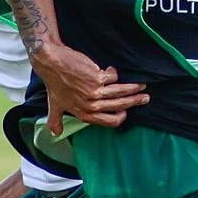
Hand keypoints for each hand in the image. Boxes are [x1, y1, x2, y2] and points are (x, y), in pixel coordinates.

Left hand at [34, 42, 148, 135]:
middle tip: (145, 98)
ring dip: (134, 88)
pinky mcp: (98, 77)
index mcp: (84, 114)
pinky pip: (113, 77)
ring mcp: (95, 92)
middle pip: (120, 106)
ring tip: (142, 85)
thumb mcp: (54, 106)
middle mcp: (91, 105)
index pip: (109, 121)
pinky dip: (113, 72)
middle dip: (135, 101)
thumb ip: (56, 121)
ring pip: (121, 92)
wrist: (52, 63)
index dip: (121, 117)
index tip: (126, 111)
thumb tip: (56, 133)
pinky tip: (111, 69)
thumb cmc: (54, 84)